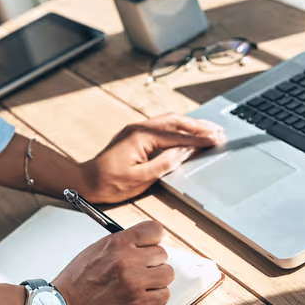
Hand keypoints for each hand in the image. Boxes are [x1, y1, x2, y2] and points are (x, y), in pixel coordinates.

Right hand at [53, 220, 172, 304]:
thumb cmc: (75, 282)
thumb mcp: (94, 251)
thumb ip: (121, 244)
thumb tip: (145, 243)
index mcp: (117, 243)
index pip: (155, 230)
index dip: (154, 240)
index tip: (151, 247)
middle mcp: (127, 259)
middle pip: (162, 254)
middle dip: (153, 263)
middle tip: (141, 271)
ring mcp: (134, 282)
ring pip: (167, 274)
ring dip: (157, 281)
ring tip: (141, 286)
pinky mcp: (138, 304)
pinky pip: (164, 296)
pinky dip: (155, 298)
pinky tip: (141, 298)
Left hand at [79, 114, 224, 202]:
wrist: (87, 181)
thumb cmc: (110, 183)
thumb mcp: (141, 178)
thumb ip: (165, 163)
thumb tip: (186, 151)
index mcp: (142, 136)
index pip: (177, 136)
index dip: (199, 138)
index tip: (216, 140)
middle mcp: (140, 127)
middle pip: (176, 121)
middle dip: (199, 126)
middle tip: (218, 131)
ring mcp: (137, 129)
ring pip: (170, 121)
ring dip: (190, 125)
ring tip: (209, 129)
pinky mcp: (136, 134)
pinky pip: (163, 126)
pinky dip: (179, 128)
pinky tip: (188, 132)